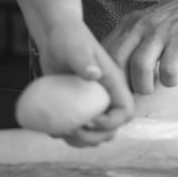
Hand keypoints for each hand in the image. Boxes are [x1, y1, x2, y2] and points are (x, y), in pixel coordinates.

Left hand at [36, 20, 133, 145]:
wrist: (54, 35)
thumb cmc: (67, 36)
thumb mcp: (75, 48)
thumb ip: (84, 61)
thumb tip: (94, 74)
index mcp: (114, 84)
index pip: (125, 113)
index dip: (110, 123)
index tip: (88, 119)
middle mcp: (106, 97)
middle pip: (111, 130)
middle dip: (92, 137)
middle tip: (69, 129)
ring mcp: (91, 104)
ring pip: (94, 135)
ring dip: (79, 141)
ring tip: (59, 131)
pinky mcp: (77, 108)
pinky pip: (79, 130)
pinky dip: (67, 135)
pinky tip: (51, 128)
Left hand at [101, 0, 177, 95]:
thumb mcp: (148, 26)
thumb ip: (133, 44)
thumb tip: (119, 76)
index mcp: (129, 25)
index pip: (105, 53)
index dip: (106, 77)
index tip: (114, 92)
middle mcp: (141, 27)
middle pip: (116, 60)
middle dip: (121, 86)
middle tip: (131, 98)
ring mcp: (161, 32)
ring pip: (139, 66)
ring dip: (144, 85)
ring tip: (153, 89)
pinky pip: (169, 68)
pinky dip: (170, 81)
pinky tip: (174, 79)